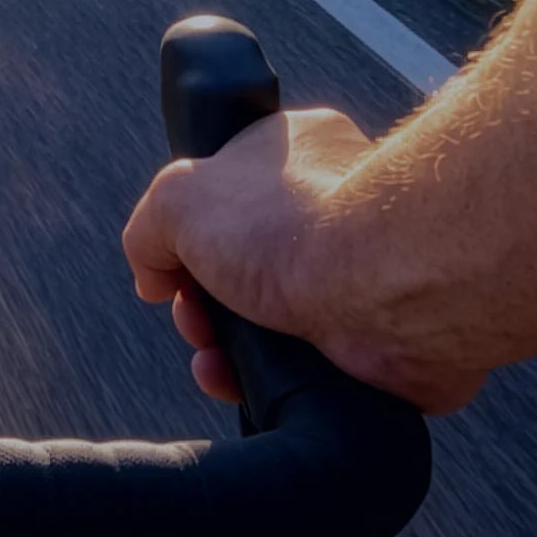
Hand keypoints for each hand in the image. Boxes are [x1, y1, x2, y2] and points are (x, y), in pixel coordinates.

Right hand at [122, 107, 485, 415]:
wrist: (389, 291)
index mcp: (292, 154)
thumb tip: (152, 275)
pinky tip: (243, 382)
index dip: (187, 237)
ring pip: (267, 325)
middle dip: (201, 305)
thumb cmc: (294, 226)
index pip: (223, 193)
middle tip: (195, 318)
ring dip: (225, 350)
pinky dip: (268, 383)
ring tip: (215, 362)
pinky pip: (306, 370)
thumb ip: (147, 230)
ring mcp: (355, 279)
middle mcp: (328, 213)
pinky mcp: (378, 342)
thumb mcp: (177, 198)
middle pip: (238, 267)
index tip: (174, 267)